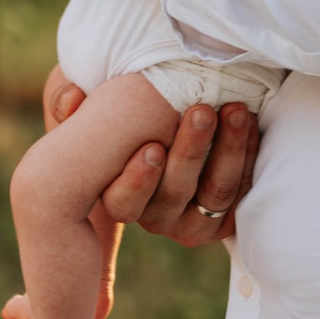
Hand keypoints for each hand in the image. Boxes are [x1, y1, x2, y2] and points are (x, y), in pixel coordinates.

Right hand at [43, 64, 257, 245]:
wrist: (171, 126)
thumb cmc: (118, 117)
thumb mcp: (89, 106)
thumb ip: (68, 101)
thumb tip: (71, 96)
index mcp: (117, 198)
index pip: (123, 202)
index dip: (138, 180)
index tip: (152, 147)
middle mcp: (154, 218)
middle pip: (175, 193)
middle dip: (191, 150)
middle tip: (202, 110)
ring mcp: (191, 222)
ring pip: (214, 194)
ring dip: (228, 151)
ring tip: (235, 111)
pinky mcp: (224, 218)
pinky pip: (241, 194)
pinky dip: (248, 159)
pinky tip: (250, 126)